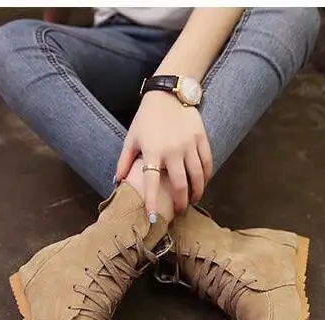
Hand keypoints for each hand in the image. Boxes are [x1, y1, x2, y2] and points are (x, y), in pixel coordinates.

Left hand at [115, 92, 212, 215]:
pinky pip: (207, 163)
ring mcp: (189, 145)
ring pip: (198, 177)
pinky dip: (207, 176)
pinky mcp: (201, 139)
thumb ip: (124, 160)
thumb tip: (117, 181)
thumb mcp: (132, 138)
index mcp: (152, 152)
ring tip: (193, 200)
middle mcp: (172, 151)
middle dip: (181, 203)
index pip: (152, 183)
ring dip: (196, 192)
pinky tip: (203, 183)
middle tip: (180, 212)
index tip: (154, 219)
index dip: (153, 202)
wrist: (168, 94)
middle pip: (180, 185)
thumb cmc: (147, 118)